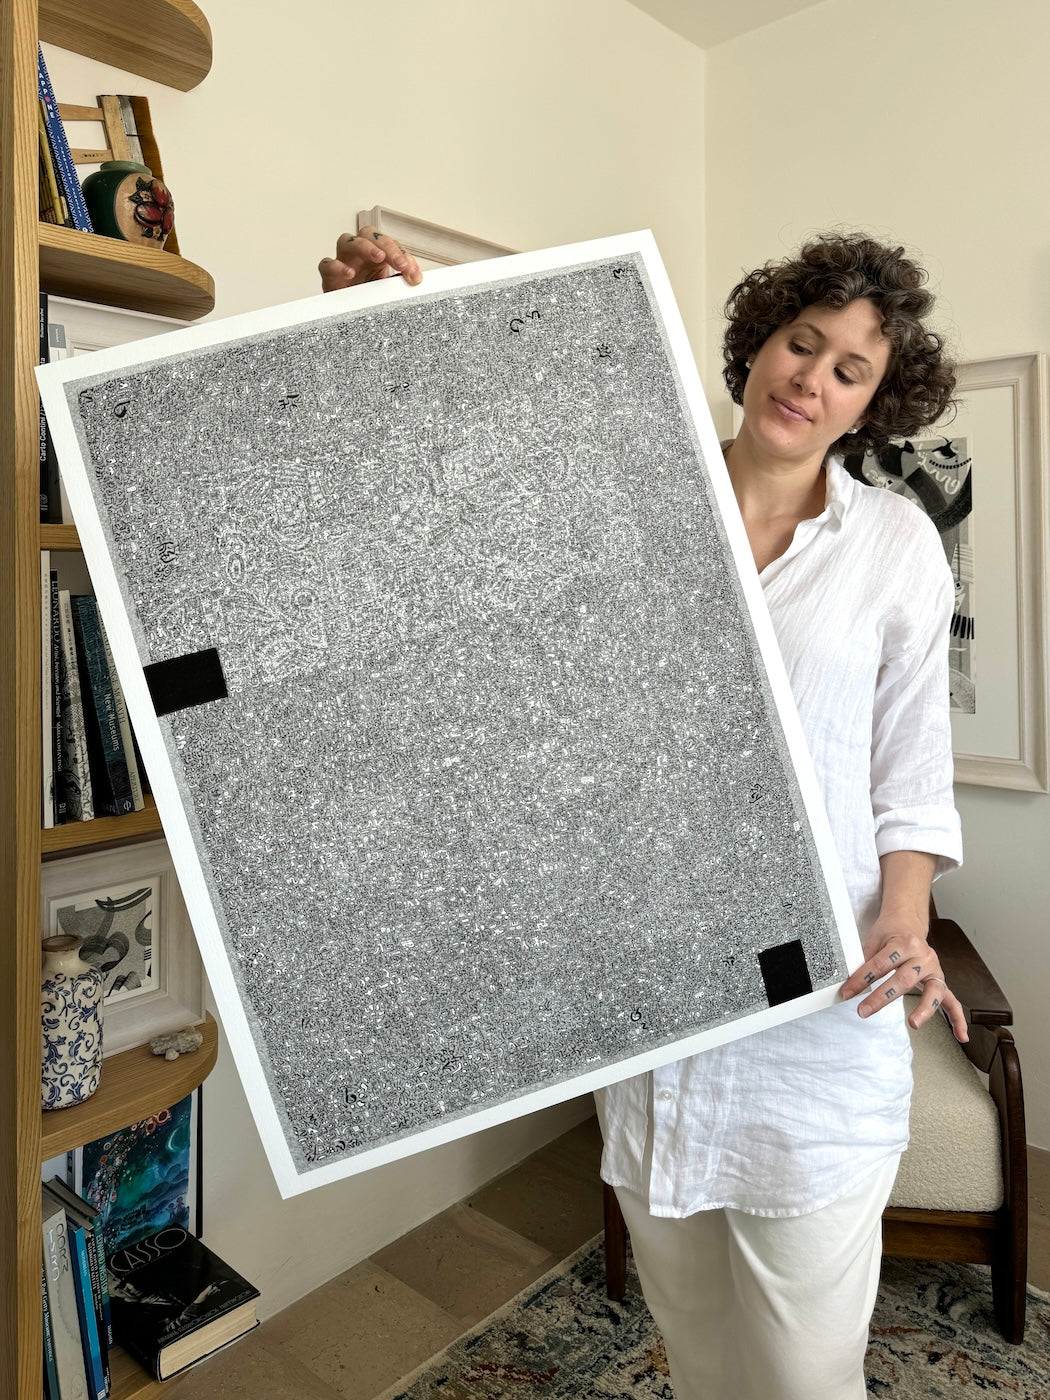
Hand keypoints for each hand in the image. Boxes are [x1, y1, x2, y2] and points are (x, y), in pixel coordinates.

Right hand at [318, 227, 422, 290]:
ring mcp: (342, 262)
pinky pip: (327, 264)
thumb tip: (415, 279)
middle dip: (387, 246)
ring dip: (364, 246)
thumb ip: (401, 282)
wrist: (351, 319)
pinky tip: (349, 273)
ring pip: (347, 241)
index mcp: (374, 255)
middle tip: (400, 263)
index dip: (402, 254)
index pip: (388, 243)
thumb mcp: (389, 291)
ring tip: (379, 257)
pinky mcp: (329, 277)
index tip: (412, 273)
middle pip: (369, 234)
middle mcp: (358, 255)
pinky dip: (337, 266)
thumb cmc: (368, 300)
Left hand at [839, 915, 968, 1041]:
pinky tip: (961, 1036)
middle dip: (881, 998)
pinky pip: (952, 1001)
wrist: (908, 922)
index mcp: (905, 943)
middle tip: (863, 1011)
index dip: (861, 979)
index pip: (880, 964)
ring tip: (913, 1023)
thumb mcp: (875, 938)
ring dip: (924, 1010)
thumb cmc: (890, 932)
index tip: (846, 992)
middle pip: (903, 980)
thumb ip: (866, 958)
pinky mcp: (940, 981)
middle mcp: (923, 956)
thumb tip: (850, 981)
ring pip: (932, 992)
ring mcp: (934, 969)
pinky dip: (957, 1019)